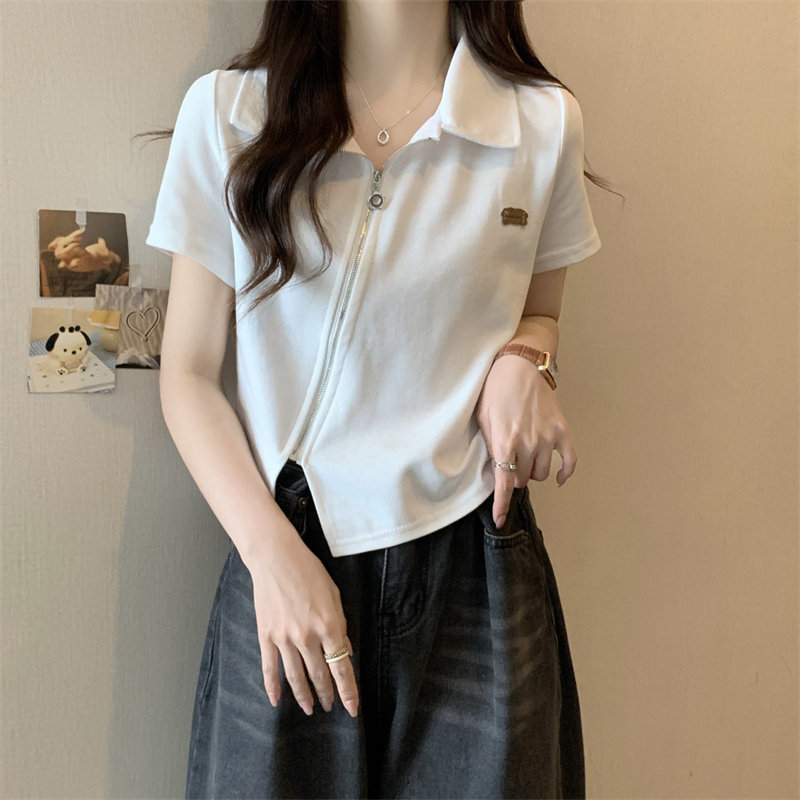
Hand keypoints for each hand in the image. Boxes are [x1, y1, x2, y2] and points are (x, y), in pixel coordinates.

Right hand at [245, 524, 358, 717]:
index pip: (341, 667)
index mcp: (329, 625)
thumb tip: (345, 649)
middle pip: (319, 674)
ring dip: (303, 696)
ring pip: (295, 676)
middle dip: (327, 694)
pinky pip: (269, 667)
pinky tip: (276, 700)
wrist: (276, 558)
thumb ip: (340, 625)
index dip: (348, 691)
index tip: (352, 708)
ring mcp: (284, 638)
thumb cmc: (309, 571)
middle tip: (331, 707)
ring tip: (309, 708)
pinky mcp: (267, 635)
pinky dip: (272, 686)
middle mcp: (307, 636)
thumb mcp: (334, 595)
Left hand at [476, 353, 577, 527]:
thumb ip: (490, 446)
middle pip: (522, 480)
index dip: (501, 506)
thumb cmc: (495, 390)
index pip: (505, 484)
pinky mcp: (562, 430)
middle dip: (514, 476)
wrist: (520, 365)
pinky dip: (565, 473)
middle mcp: (528, 443)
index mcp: (505, 442)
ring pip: (542, 473)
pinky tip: (559, 478)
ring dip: (532, 471)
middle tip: (509, 461)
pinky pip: (570, 462)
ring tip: (526, 456)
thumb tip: (496, 471)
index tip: (501, 520)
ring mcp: (548, 437)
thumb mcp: (483, 418)